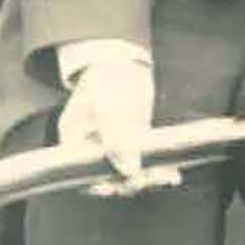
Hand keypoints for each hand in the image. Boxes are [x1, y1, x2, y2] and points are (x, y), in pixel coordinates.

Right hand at [58, 49, 174, 192]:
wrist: (123, 59)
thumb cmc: (107, 79)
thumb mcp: (108, 109)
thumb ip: (116, 141)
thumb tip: (128, 171)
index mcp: (74, 139)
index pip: (82, 171)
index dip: (99, 183)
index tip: (118, 185)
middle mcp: (91, 145)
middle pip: (107, 175)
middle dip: (128, 182)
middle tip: (147, 179)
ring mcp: (112, 143)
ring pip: (127, 171)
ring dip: (146, 178)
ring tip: (165, 177)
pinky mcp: (132, 140)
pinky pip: (142, 161)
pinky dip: (155, 169)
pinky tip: (170, 174)